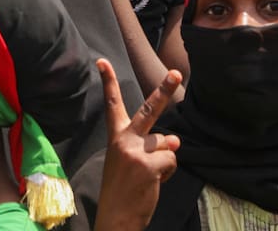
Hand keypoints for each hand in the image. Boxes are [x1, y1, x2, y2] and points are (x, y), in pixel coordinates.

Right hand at [95, 58, 180, 230]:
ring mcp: (136, 151)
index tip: (102, 61)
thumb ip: (150, 145)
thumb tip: (175, 140)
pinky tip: (153, 181)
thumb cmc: (123, 188)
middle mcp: (124, 139)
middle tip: (175, 73)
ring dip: (163, 160)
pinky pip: (171, 160)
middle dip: (164, 90)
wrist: (116, 217)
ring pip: (166, 143)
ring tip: (148, 175)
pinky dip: (167, 172)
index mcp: (116, 137)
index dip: (108, 82)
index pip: (112, 105)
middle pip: (149, 109)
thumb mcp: (131, 161)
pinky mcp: (148, 165)